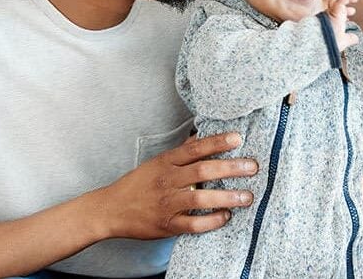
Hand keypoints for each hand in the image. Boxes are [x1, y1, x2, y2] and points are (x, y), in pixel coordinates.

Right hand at [95, 132, 257, 239]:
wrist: (110, 210)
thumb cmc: (137, 184)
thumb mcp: (156, 163)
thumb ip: (181, 154)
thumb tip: (204, 138)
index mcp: (166, 162)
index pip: (195, 148)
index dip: (217, 142)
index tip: (238, 138)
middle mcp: (167, 180)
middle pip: (203, 171)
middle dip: (231, 168)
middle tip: (253, 167)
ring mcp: (167, 203)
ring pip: (201, 199)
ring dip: (227, 197)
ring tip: (247, 196)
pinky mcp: (167, 225)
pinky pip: (193, 224)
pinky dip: (211, 221)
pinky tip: (226, 217)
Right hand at [327, 0, 359, 51]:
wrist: (323, 45)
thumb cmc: (329, 45)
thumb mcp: (342, 41)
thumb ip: (349, 38)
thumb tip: (356, 38)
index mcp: (328, 22)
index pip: (336, 12)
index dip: (345, 11)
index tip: (352, 11)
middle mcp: (327, 15)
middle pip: (334, 2)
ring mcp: (329, 12)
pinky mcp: (334, 10)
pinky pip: (341, 0)